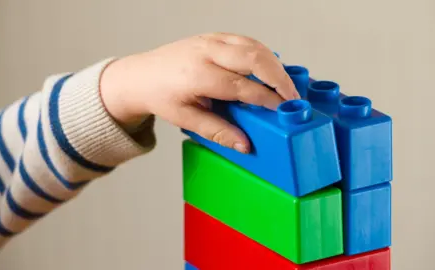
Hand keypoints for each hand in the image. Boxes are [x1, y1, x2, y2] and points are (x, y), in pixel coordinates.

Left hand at [100, 32, 298, 152]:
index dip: (266, 99)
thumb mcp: (186, 119)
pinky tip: (270, 70)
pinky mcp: (214, 36)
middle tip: (293, 97)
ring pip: (253, 46)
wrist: (141, 75)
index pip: (242, 86)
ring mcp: (210, 39)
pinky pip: (246, 40)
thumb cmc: (161, 96)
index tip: (283, 110)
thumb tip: (245, 145)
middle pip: (254, 58)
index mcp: (197, 74)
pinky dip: (262, 54)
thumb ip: (217, 131)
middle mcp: (205, 51)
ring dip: (274, 65)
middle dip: (279, 78)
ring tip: (286, 86)